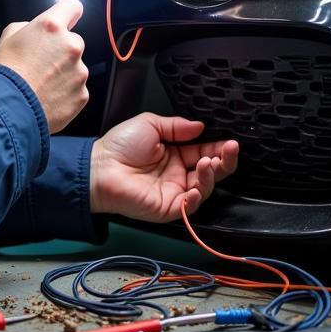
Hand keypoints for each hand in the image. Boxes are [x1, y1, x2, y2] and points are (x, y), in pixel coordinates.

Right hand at [0, 0, 88, 132]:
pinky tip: (46, 95)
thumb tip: (35, 30)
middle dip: (60, 50)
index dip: (67, 8)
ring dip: (62, 72)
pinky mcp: (81, 94)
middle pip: (72, 41)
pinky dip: (64, 92)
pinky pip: (75, 89)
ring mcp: (79, 72)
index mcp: (52, 27)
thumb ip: (29, 27)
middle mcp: (70, 46)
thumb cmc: (5, 74)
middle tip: (40, 63)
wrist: (8, 109)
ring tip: (40, 83)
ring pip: (75, 67)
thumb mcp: (8, 36)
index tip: (66, 10)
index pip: (72, 6)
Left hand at [89, 114, 237, 221]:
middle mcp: (177, 173)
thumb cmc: (118, 146)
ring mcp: (174, 191)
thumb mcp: (150, 124)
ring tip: (209, 161)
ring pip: (204, 187)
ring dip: (212, 174)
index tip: (229, 141)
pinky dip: (197, 196)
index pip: (204, 151)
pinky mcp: (168, 207)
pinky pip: (190, 206)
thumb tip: (200, 126)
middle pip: (211, 171)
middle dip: (225, 160)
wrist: (99, 167)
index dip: (218, 147)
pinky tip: (196, 185)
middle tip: (231, 149)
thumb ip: (177, 126)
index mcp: (174, 154)